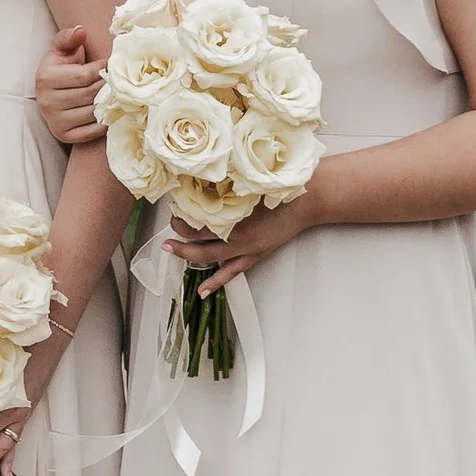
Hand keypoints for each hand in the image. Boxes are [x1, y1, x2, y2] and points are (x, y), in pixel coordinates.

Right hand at [35, 25, 105, 148]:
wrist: (52, 92)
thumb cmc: (61, 67)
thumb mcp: (61, 48)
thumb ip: (69, 37)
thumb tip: (81, 30)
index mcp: (45, 77)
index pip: (85, 75)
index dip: (103, 69)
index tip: (111, 65)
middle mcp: (46, 101)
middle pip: (90, 94)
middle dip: (107, 86)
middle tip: (119, 81)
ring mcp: (54, 121)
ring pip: (93, 112)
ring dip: (108, 104)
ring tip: (116, 95)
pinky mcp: (64, 135)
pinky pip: (91, 131)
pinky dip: (104, 122)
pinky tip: (109, 111)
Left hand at [168, 192, 312, 287]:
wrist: (306, 201)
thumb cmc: (279, 189)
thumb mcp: (249, 185)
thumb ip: (227, 190)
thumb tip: (200, 184)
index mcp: (235, 216)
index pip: (198, 220)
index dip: (182, 215)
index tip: (173, 206)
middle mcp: (238, 235)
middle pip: (199, 241)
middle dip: (179, 237)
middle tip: (168, 230)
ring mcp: (247, 249)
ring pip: (210, 258)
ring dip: (189, 256)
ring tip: (172, 251)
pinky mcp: (255, 256)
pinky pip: (231, 273)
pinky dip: (216, 282)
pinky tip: (202, 291)